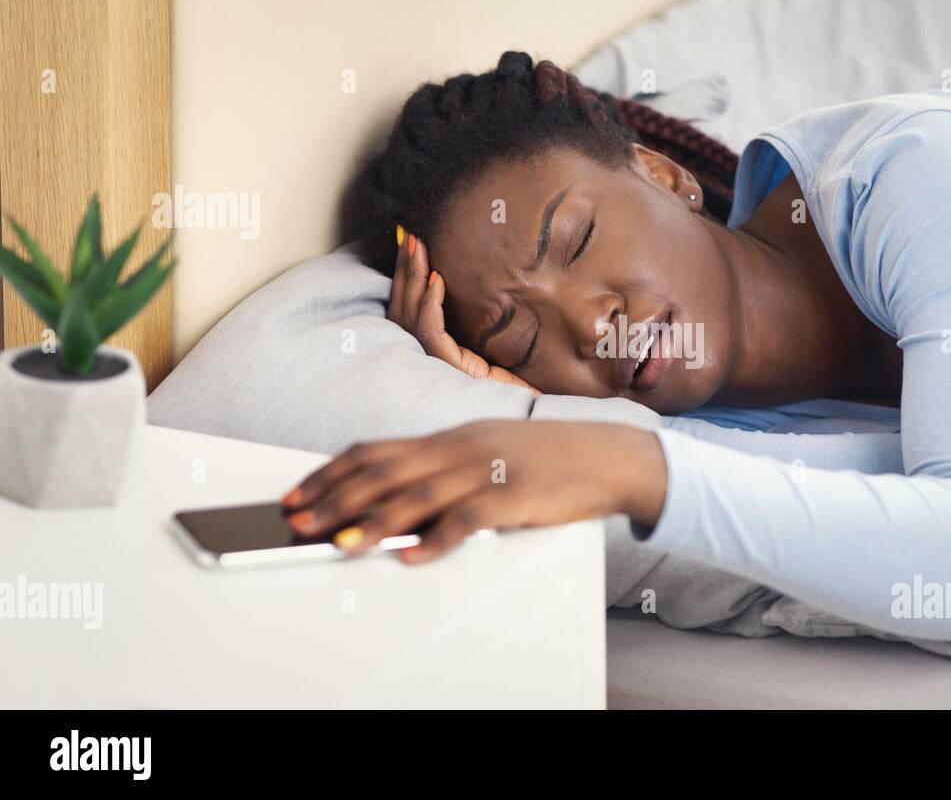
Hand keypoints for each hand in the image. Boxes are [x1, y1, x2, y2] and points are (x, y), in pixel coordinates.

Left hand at [280, 420, 667, 562]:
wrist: (608, 456)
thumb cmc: (547, 459)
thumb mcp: (489, 453)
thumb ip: (445, 469)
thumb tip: (395, 499)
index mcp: (451, 437)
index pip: (376, 450)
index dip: (331, 472)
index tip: (298, 493)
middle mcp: (461, 449)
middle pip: (385, 471)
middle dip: (334, 497)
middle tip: (298, 519)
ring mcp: (487, 471)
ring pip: (418, 494)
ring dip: (373, 521)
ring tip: (339, 542)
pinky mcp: (514, 498)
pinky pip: (468, 521)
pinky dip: (436, 540)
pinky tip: (411, 556)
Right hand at [388, 227, 538, 393]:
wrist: (530, 404)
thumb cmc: (514, 376)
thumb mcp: (493, 339)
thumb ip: (477, 316)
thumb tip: (466, 277)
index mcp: (435, 348)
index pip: (410, 309)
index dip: (407, 277)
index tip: (409, 246)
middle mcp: (427, 356)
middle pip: (403, 307)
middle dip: (405, 269)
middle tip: (408, 236)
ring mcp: (434, 363)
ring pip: (410, 314)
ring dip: (413, 277)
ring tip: (416, 247)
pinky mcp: (448, 368)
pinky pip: (430, 331)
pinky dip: (430, 304)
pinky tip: (435, 280)